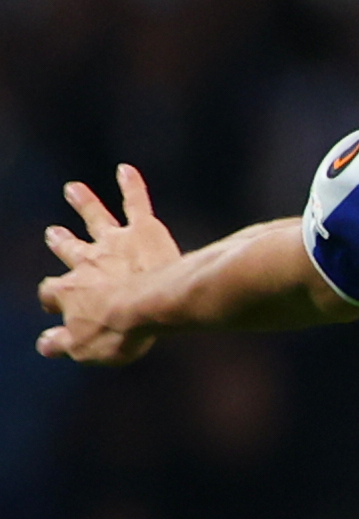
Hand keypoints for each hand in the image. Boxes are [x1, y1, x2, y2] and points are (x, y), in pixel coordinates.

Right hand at [37, 167, 178, 365]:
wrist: (152, 305)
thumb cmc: (119, 331)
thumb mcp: (84, 349)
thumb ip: (63, 344)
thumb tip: (45, 344)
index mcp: (71, 291)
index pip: (53, 293)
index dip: (54, 300)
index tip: (54, 305)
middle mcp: (88, 262)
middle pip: (70, 250)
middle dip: (61, 241)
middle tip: (53, 232)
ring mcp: (115, 243)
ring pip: (96, 218)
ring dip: (85, 202)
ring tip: (74, 188)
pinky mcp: (143, 230)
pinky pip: (136, 203)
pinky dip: (131, 186)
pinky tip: (126, 169)